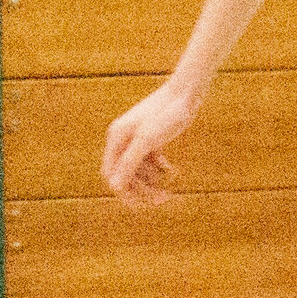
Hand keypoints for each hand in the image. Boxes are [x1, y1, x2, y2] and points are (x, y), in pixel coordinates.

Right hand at [101, 80, 201, 208]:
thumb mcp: (148, 139)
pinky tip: (171, 171)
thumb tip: (114, 186)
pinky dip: (158, 169)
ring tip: (168, 188)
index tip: (141, 205)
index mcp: (116, 138)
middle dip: (141, 189)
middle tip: (162, 199)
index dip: (123, 192)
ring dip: (150, 182)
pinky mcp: (150, 137)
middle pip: (125, 174)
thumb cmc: (167, 113)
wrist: (185, 92)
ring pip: (138, 169)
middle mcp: (122, 138)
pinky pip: (149, 161)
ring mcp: (136, 137)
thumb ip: (130, 162)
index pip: (111, 174)